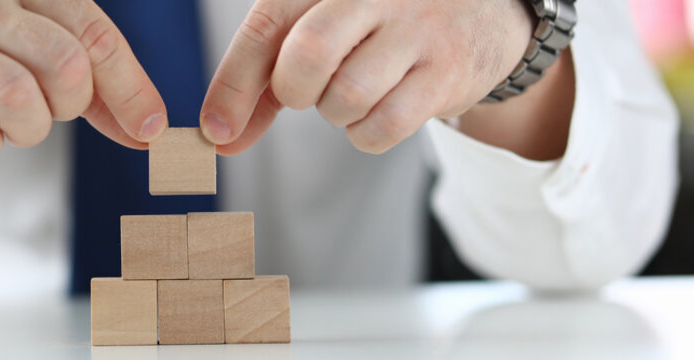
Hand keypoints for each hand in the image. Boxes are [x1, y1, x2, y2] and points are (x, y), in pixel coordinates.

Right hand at [0, 0, 166, 163]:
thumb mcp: (19, 35)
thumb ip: (84, 76)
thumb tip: (146, 128)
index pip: (92, 30)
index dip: (129, 86)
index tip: (148, 128)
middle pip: (65, 66)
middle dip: (70, 106)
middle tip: (47, 111)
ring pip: (21, 101)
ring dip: (29, 130)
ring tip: (10, 124)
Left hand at [199, 0, 534, 154]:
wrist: (479, 13)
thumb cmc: (377, 27)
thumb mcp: (318, 33)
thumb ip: (265, 81)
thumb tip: (221, 137)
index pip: (267, 26)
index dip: (233, 84)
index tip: (214, 131)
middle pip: (307, 55)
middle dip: (295, 92)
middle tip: (307, 93)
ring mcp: (415, 28)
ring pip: (346, 96)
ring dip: (337, 114)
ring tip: (353, 94)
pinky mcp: (446, 69)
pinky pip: (385, 125)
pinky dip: (368, 133)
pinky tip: (380, 109)